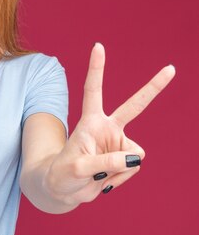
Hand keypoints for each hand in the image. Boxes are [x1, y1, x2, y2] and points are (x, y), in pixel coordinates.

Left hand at [45, 43, 174, 204]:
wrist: (63, 189)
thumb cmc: (63, 174)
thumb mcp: (78, 168)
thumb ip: (105, 162)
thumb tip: (133, 160)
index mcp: (90, 121)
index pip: (93, 90)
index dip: (96, 68)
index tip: (98, 46)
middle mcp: (106, 127)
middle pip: (134, 106)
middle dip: (153, 88)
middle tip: (171, 69)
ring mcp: (117, 142)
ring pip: (134, 155)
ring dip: (118, 169)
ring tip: (97, 174)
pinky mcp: (124, 158)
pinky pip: (133, 168)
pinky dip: (121, 177)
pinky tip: (105, 179)